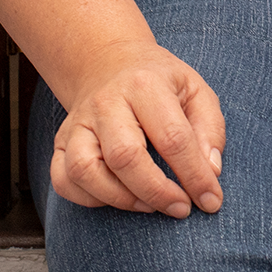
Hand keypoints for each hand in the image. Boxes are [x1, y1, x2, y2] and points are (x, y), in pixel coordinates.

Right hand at [51, 41, 224, 218]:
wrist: (111, 63)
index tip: (211, 201)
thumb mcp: (196, 90)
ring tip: (150, 205)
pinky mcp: (60, 142)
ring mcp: (78, 123)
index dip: (194, 175)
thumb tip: (210, 173)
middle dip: (157, 191)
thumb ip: (209, 129)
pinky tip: (118, 198)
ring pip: (85, 171)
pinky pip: (63, 181)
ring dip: (121, 199)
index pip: (172, 137)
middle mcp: (107, 102)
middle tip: (180, 208)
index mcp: (147, 84)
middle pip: (125, 156)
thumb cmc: (161, 83)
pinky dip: (89, 199)